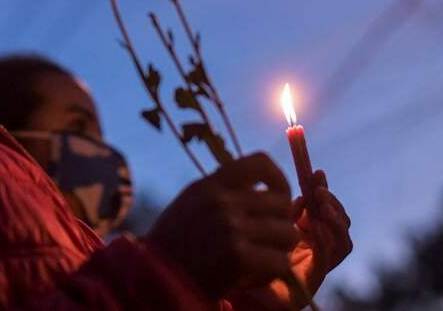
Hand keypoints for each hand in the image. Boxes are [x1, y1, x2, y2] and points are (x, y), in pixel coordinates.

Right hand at [145, 153, 298, 299]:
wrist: (155, 280)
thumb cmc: (174, 245)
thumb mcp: (190, 203)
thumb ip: (220, 191)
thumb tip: (256, 185)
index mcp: (210, 184)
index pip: (260, 162)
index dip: (278, 179)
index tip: (277, 198)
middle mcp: (221, 200)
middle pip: (281, 202)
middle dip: (282, 222)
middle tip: (270, 240)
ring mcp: (230, 227)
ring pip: (287, 233)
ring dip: (280, 250)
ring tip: (262, 259)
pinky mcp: (238, 256)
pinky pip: (280, 261)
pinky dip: (273, 273)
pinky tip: (255, 276)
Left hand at [230, 170, 352, 308]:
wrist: (233, 285)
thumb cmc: (245, 251)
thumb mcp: (264, 222)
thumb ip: (282, 210)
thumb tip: (297, 194)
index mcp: (308, 234)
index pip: (328, 211)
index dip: (325, 191)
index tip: (318, 172)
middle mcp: (317, 251)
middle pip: (341, 226)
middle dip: (333, 204)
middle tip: (318, 190)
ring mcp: (316, 267)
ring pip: (342, 244)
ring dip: (335, 222)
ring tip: (322, 207)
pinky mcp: (308, 283)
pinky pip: (324, 262)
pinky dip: (323, 244)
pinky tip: (316, 228)